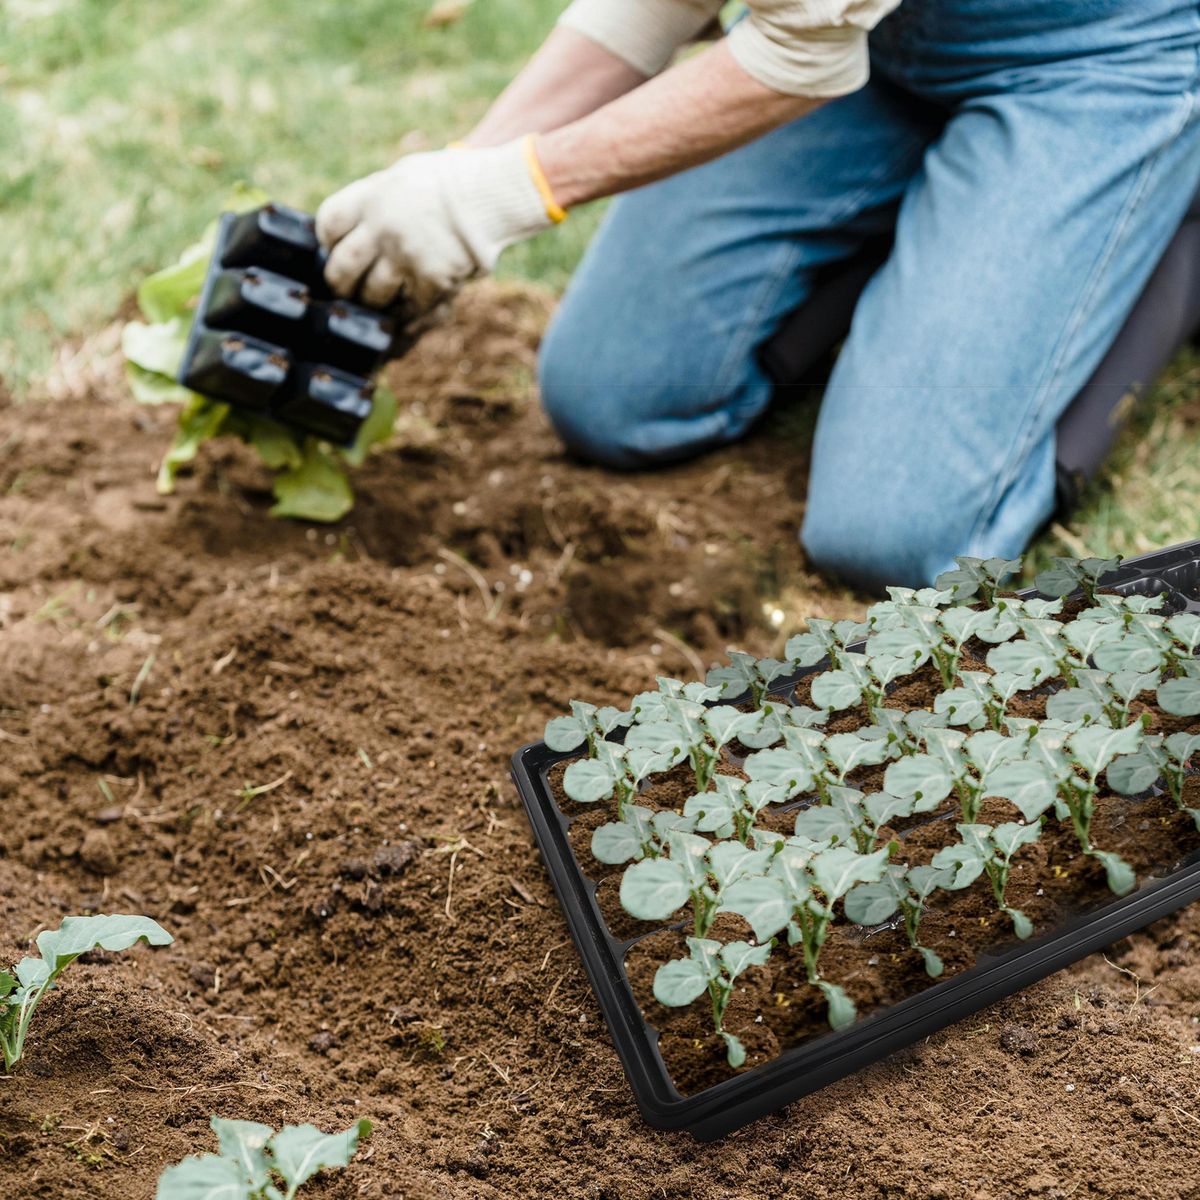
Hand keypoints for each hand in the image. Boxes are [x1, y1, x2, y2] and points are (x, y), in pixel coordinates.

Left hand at [316, 137, 563, 312]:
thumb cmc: (451, 182)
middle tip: (346, 288)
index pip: (328, 224)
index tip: (334, 247)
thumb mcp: (404, 176)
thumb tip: (354, 227)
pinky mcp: (432, 280)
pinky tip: (410, 311)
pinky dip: (409, 313)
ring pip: (373, 294)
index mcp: (372, 197)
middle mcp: (382, 228)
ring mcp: (406, 256)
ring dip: (375, 301)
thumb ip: (376, 200)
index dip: (328, 241)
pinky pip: (411, 307)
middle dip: (340, 282)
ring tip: (381, 301)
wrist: (493, 194)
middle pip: (342, 267)